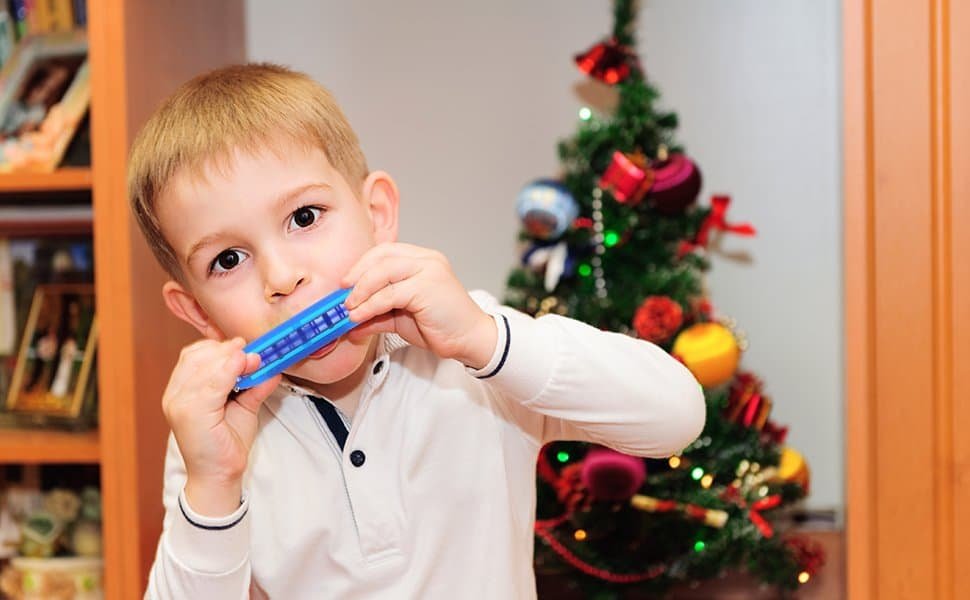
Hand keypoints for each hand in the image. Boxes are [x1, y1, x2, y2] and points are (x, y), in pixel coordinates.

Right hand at [162, 337, 279, 516]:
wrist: (218, 475)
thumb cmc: (227, 442)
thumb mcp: (244, 406)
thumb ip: (254, 384)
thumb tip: (272, 364)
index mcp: (181, 390)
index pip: (194, 355)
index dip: (219, 347)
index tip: (244, 346)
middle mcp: (175, 395)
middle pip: (198, 357)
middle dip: (227, 351)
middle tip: (252, 353)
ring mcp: (179, 404)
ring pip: (204, 367)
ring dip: (231, 359)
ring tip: (253, 361)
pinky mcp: (190, 414)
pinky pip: (210, 384)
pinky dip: (230, 372)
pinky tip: (245, 369)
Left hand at [341, 243, 496, 369]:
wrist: (470, 339)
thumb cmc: (440, 326)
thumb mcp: (401, 317)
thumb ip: (377, 314)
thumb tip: (350, 321)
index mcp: (422, 260)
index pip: (385, 251)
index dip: (362, 265)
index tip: (345, 283)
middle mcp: (427, 259)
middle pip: (382, 256)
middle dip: (357, 274)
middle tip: (343, 294)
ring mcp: (429, 270)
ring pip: (383, 271)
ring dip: (361, 290)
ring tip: (349, 309)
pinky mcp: (427, 287)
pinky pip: (390, 293)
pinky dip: (370, 305)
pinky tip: (360, 316)